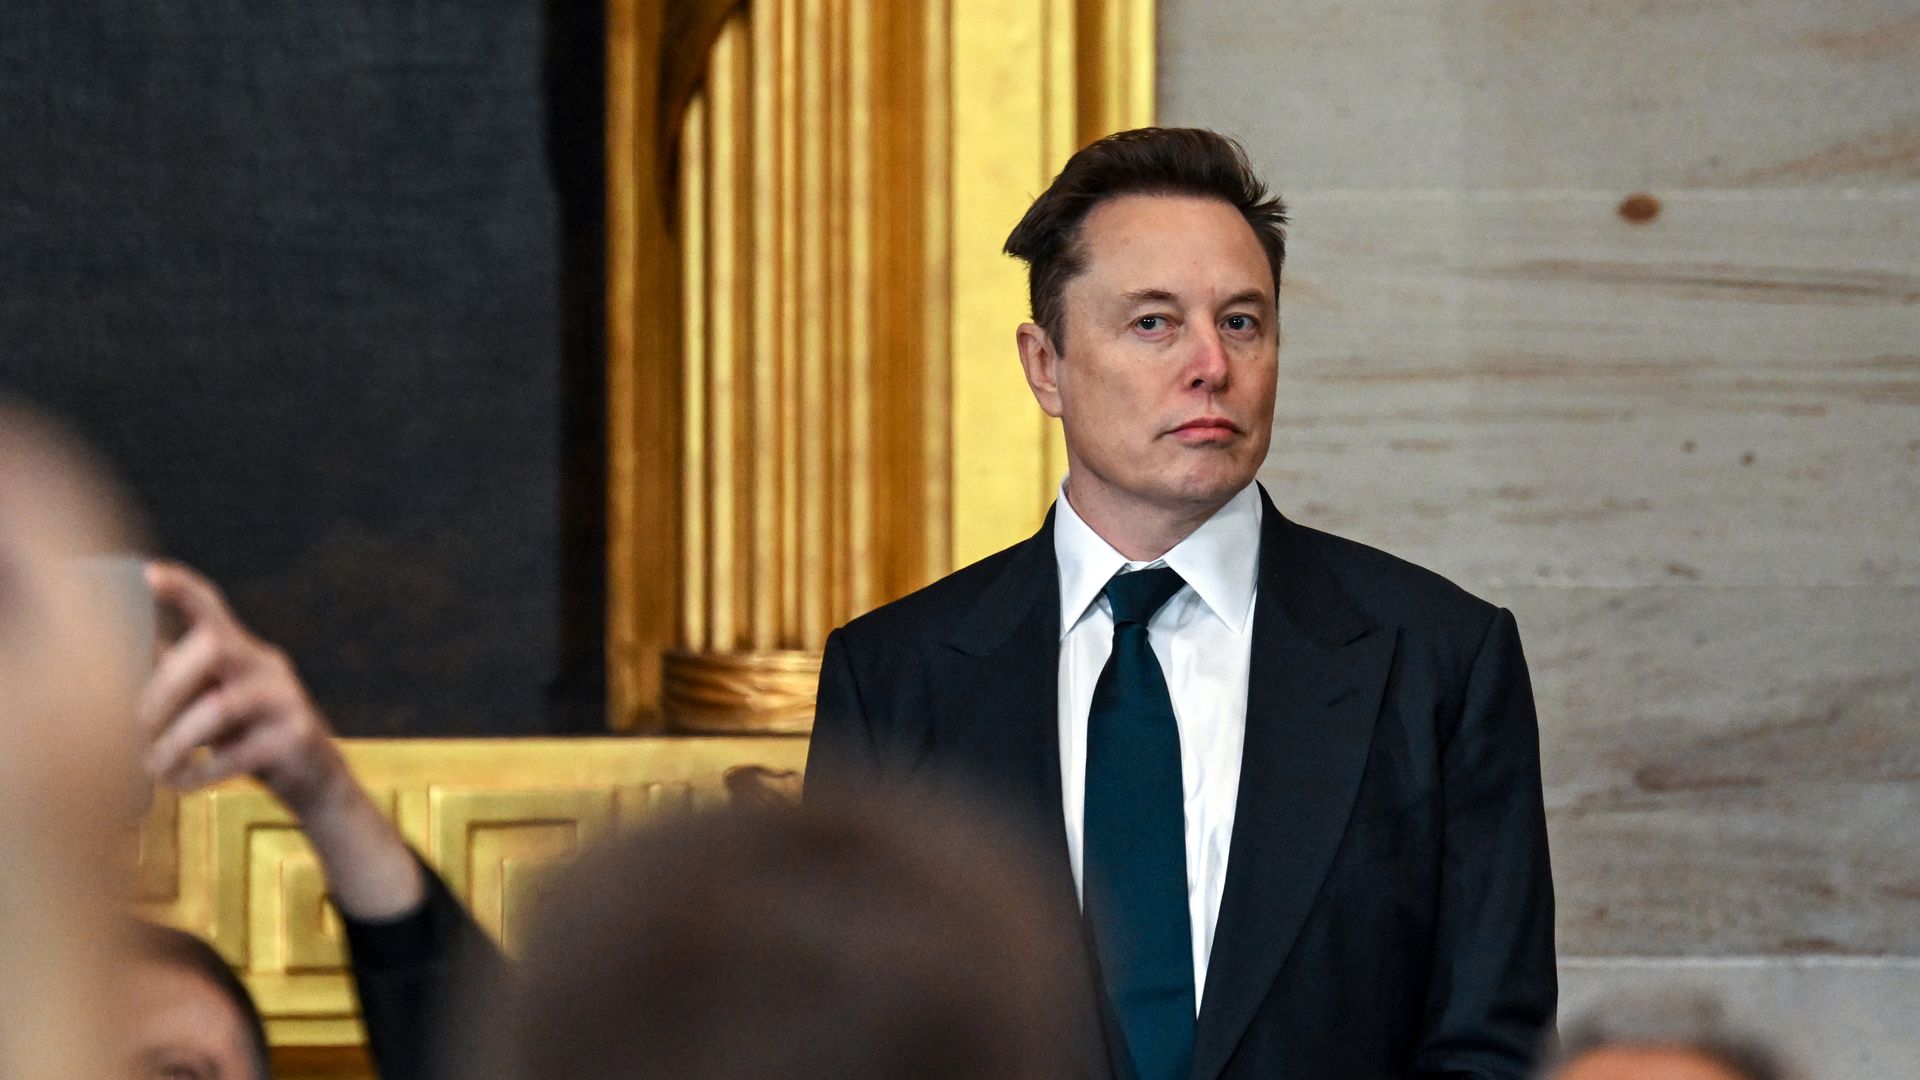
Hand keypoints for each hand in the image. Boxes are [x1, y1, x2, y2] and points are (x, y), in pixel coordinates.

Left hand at [138, 561, 422, 917]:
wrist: (317, 781)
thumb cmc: (252, 739)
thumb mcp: (218, 703)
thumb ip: (185, 681)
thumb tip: (131, 655)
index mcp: (245, 653)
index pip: (214, 609)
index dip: (182, 589)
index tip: (149, 573)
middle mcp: (269, 666)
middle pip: (212, 647)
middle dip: (165, 686)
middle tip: (141, 727)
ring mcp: (287, 700)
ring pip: (220, 706)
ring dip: (176, 742)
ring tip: (154, 767)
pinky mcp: (296, 738)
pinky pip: (238, 752)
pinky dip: (200, 772)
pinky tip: (181, 783)